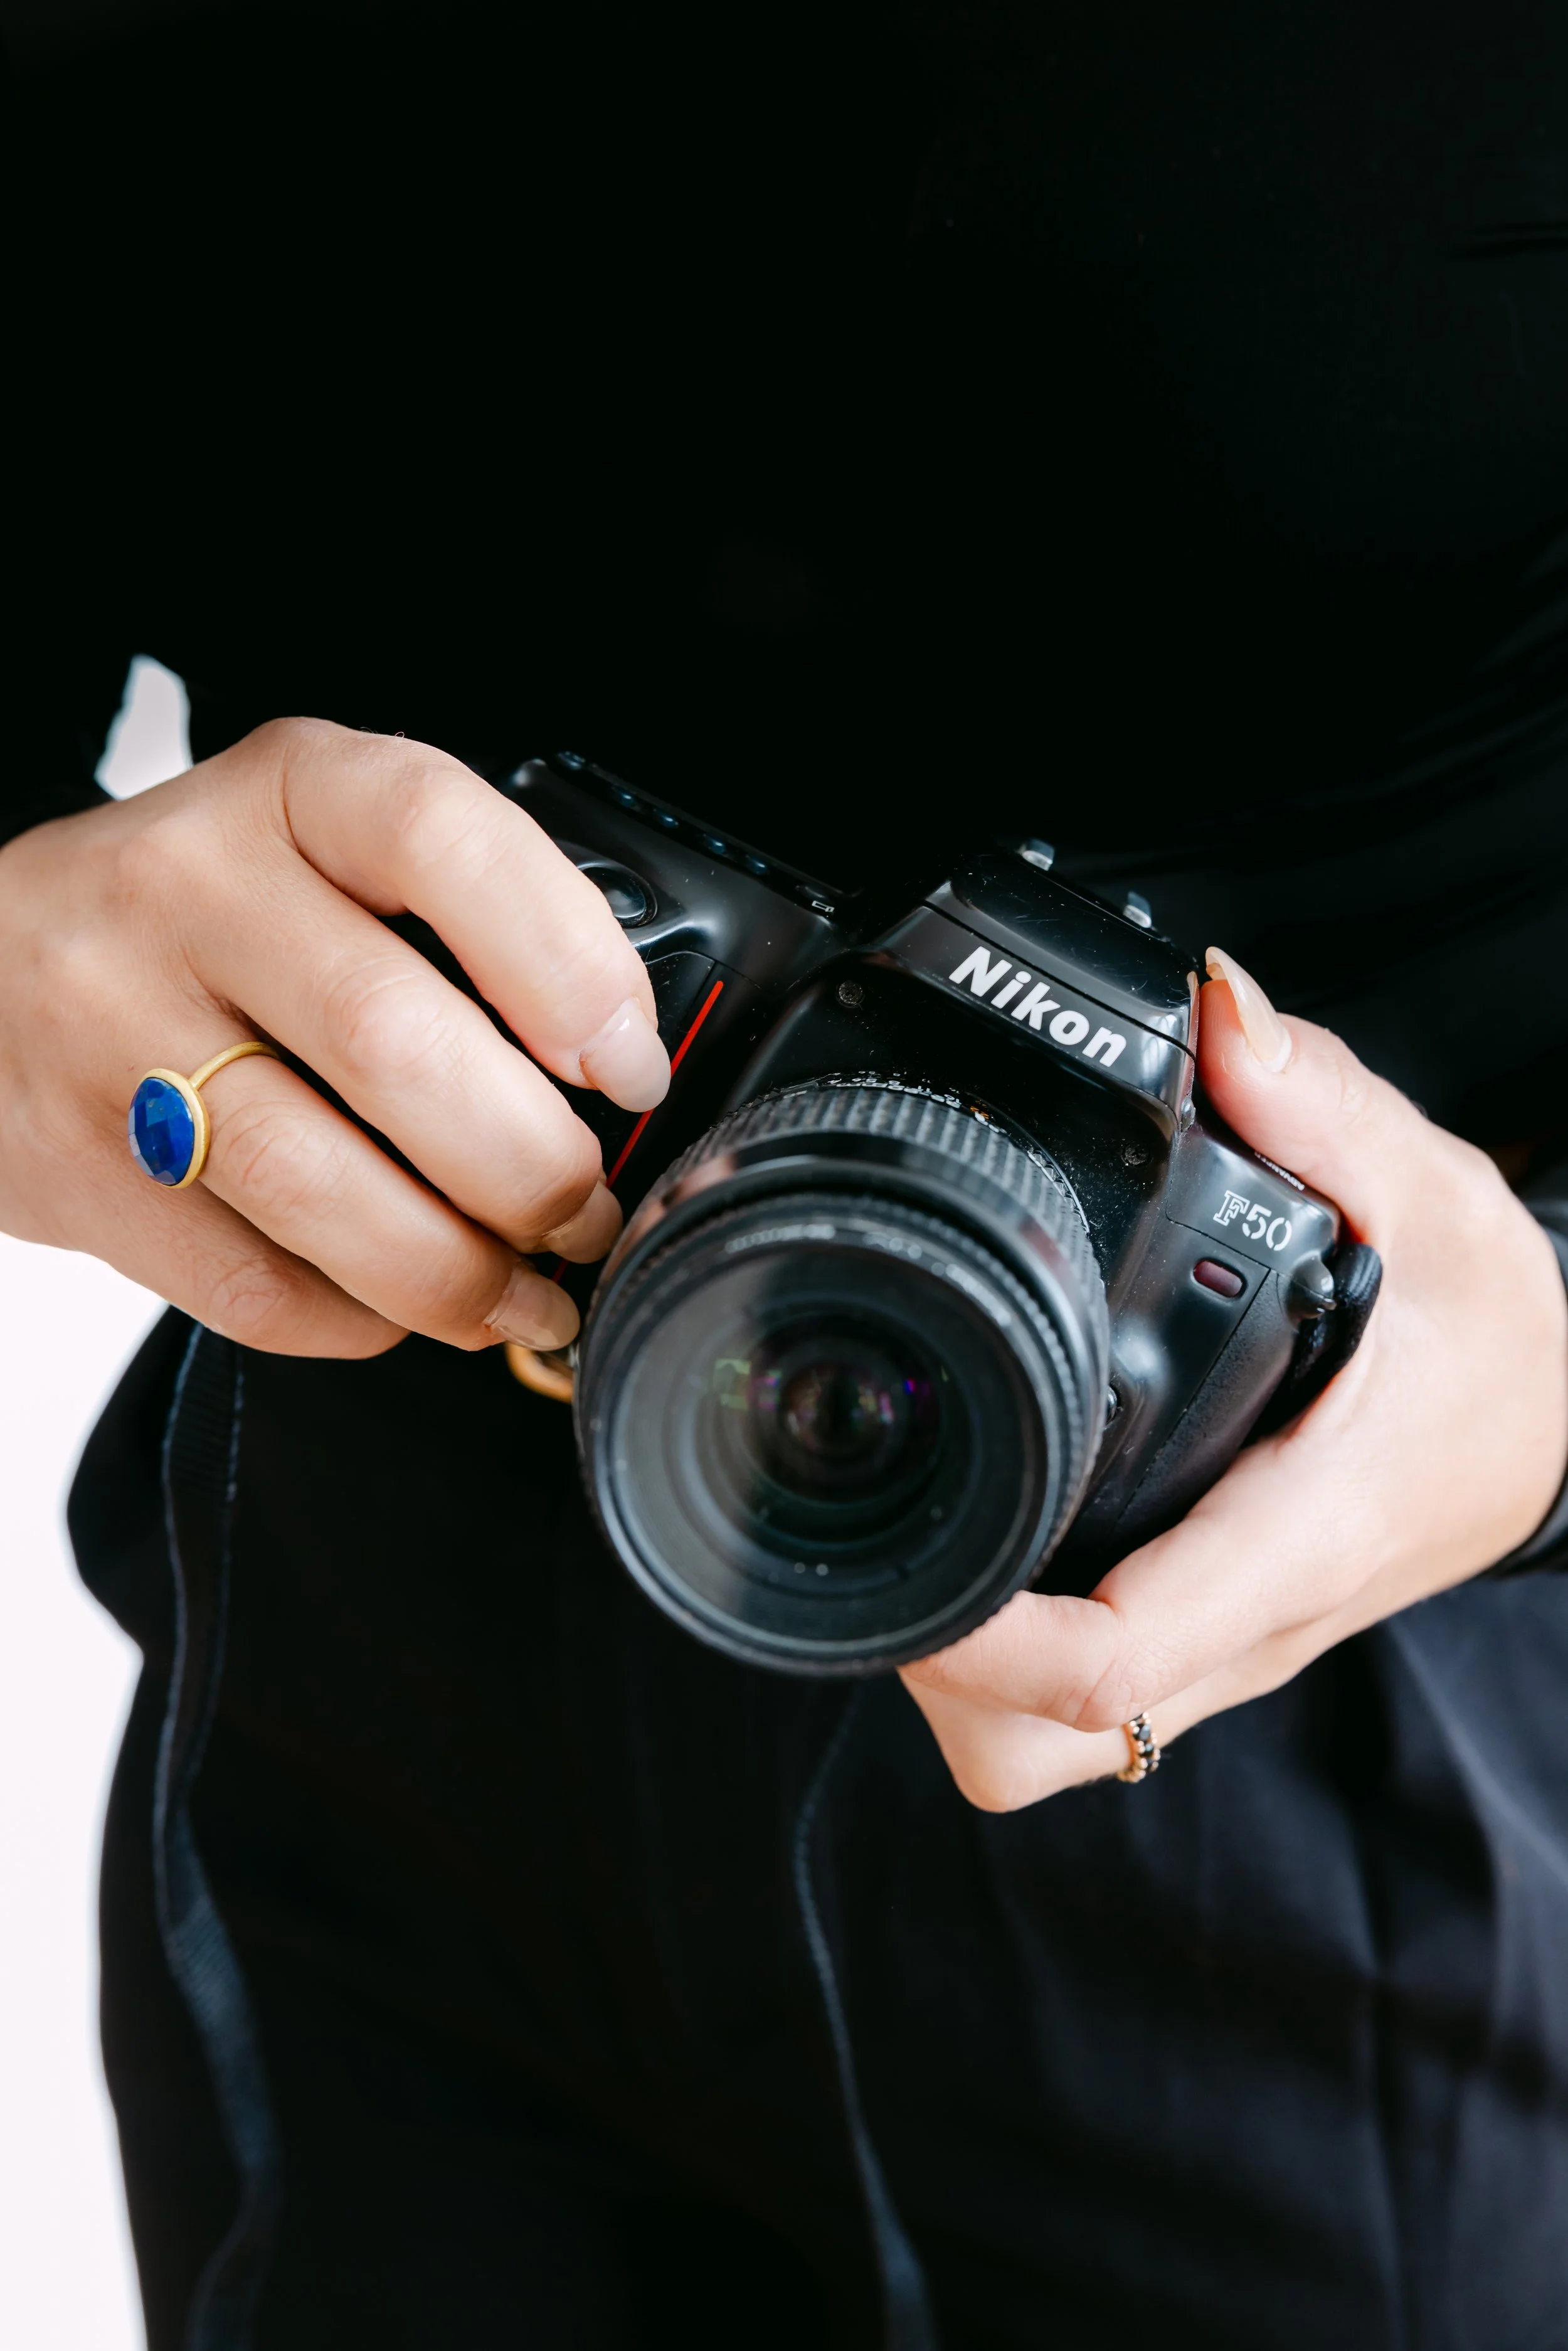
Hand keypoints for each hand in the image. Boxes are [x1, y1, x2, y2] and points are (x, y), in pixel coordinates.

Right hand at [0, 718, 668, 1355]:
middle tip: (583, 1212)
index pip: (440, 836)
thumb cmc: (202, 921)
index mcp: (287, 793)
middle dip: (531, 1165)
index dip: (565, 963)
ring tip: (526, 1292)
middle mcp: (188, 892)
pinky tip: (403, 1308)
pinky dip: (359, 1319)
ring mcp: (114, 1031)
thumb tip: (615, 1076)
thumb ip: (455, 927)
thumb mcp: (320, 853)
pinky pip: (251, 1284)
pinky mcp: (78, 1168)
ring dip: (459, 1272)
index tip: (630, 1065)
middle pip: (392, 1041)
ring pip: (320, 1187)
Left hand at [901, 951, 1567, 1810]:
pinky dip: (1013, 1657)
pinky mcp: (1211, 1639)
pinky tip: (988, 1540)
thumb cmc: (1502, 1332)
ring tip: (919, 1539)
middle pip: (1049, 1743)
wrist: (1566, 1420)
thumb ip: (1321, 1101)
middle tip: (884, 1535)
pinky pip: (1089, 1703)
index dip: (977, 1645)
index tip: (897, 1568)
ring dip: (965, 1676)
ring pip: (1059, 1746)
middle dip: (937, 1672)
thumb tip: (1217, 1012)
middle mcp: (1249, 1622)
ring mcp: (1226, 1648)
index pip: (1112, 1653)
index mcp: (1294, 1536)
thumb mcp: (1435, 1192)